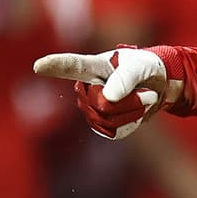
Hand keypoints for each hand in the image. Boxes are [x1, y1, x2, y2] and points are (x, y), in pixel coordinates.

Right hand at [33, 47, 183, 138]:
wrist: (157, 86)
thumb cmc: (145, 68)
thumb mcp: (141, 66)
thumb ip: (126, 77)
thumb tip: (108, 98)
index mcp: (92, 66)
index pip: (71, 66)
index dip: (55, 65)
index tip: (39, 66)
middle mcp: (86, 87)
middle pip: (103, 105)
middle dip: (132, 101)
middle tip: (146, 90)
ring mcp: (90, 108)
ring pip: (109, 121)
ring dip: (135, 111)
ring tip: (142, 97)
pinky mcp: (101, 125)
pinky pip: (116, 132)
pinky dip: (133, 122)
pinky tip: (135, 112)